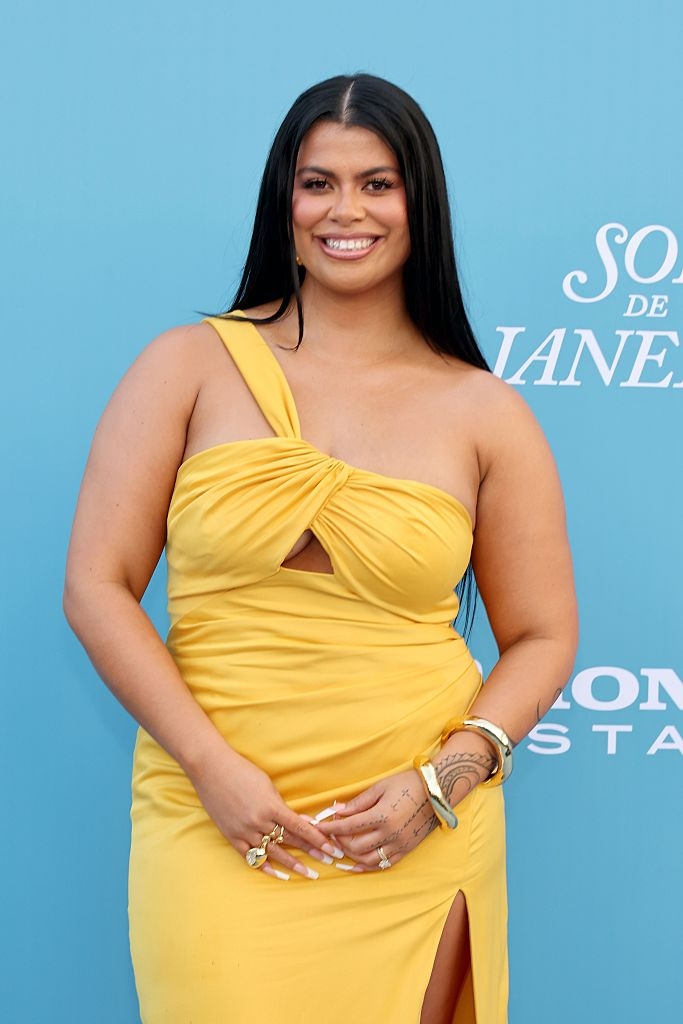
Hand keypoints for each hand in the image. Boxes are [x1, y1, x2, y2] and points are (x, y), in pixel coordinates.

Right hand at [189, 745, 343, 880]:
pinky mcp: (232, 836)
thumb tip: (300, 821)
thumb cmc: (242, 771)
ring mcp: (244, 831)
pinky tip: (278, 875)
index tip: (331, 848)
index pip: (300, 827)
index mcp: (271, 806)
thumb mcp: (267, 785)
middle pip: (290, 841)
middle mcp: (258, 821)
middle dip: (311, 852)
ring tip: (308, 873)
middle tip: (328, 861)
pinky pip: (250, 857)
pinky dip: (265, 867)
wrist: (211, 768)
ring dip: (292, 864)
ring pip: (273, 852)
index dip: (317, 839)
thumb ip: (281, 806)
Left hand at [315, 770, 437, 870]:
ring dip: (351, 855)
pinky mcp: (406, 850)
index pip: (347, 826)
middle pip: (355, 845)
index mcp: (381, 816)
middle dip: (339, 841)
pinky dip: (368, 865)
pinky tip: (357, 862)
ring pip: (367, 859)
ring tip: (343, 845)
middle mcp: (389, 834)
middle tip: (331, 833)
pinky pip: (384, 864)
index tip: (318, 827)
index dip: (330, 828)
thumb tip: (337, 811)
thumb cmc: (407, 784)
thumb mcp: (380, 787)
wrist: (437, 792)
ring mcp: (399, 844)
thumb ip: (358, 802)